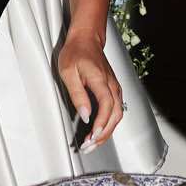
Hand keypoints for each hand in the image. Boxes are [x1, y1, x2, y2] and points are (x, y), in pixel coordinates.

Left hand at [57, 27, 123, 147]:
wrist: (87, 39)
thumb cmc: (76, 53)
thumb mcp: (68, 71)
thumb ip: (77, 94)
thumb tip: (85, 115)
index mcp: (100, 79)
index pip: (107, 105)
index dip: (102, 122)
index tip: (93, 135)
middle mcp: (112, 85)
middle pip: (116, 114)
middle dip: (104, 134)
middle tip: (88, 146)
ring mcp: (115, 87)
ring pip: (117, 115)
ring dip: (106, 132)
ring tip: (92, 143)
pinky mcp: (113, 90)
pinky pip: (115, 111)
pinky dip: (108, 124)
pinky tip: (97, 132)